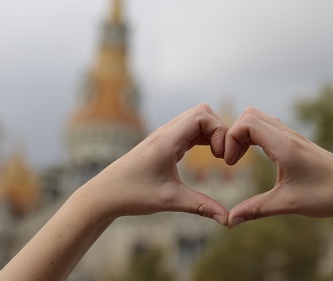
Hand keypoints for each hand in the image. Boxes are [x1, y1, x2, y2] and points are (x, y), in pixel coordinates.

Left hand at [82, 104, 229, 224]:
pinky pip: (189, 131)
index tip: (222, 158)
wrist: (104, 194)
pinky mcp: (163, 144)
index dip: (219, 131)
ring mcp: (164, 136)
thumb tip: (227, 220)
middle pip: (203, 112)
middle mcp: (166, 133)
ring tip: (219, 158)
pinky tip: (208, 157)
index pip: (202, 116)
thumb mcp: (169, 201)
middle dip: (220, 130)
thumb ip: (201, 206)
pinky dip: (203, 139)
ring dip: (212, 134)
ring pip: (196, 120)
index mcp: (167, 140)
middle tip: (223, 157)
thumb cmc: (131, 195)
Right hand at [224, 107, 332, 227]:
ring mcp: (293, 136)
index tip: (230, 163)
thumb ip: (255, 210)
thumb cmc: (325, 196)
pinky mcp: (297, 142)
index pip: (247, 124)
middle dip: (234, 134)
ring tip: (240, 158)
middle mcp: (288, 135)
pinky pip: (270, 127)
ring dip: (245, 134)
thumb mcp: (287, 204)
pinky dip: (256, 136)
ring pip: (260, 119)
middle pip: (250, 115)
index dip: (231, 139)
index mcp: (284, 146)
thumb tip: (229, 222)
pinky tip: (257, 157)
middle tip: (232, 159)